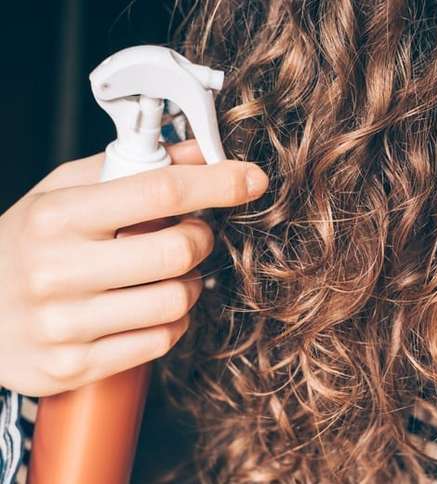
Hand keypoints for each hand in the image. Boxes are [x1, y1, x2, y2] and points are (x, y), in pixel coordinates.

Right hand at [0, 139, 268, 396]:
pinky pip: (160, 341)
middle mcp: (57, 270)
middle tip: (190, 234)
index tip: (249, 180)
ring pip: (176, 301)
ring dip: (190, 284)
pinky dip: (172, 321)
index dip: (216, 183)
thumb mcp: (61, 193)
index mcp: (57, 216)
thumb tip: (196, 152)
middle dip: (200, 239)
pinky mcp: (74, 366)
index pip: (159, 192)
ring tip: (167, 274)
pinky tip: (150, 308)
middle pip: (177, 252)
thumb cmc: (24, 245)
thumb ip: (128, 169)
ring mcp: (64, 324)